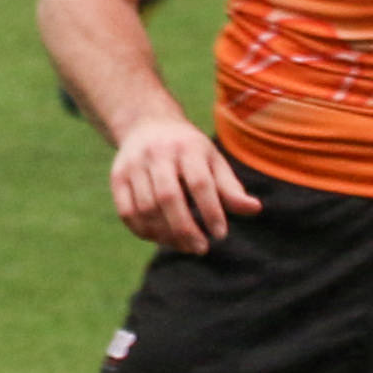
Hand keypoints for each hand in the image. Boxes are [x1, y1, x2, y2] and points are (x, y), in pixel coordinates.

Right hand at [107, 118, 259, 252]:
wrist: (146, 123)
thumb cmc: (188, 149)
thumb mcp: (212, 160)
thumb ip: (230, 187)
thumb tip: (254, 209)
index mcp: (187, 147)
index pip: (199, 183)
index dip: (211, 211)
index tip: (220, 234)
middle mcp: (157, 153)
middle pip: (168, 197)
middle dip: (185, 229)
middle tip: (201, 249)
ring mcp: (133, 164)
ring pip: (146, 208)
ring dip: (165, 234)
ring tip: (184, 245)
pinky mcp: (117, 176)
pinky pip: (127, 212)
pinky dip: (143, 231)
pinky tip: (160, 238)